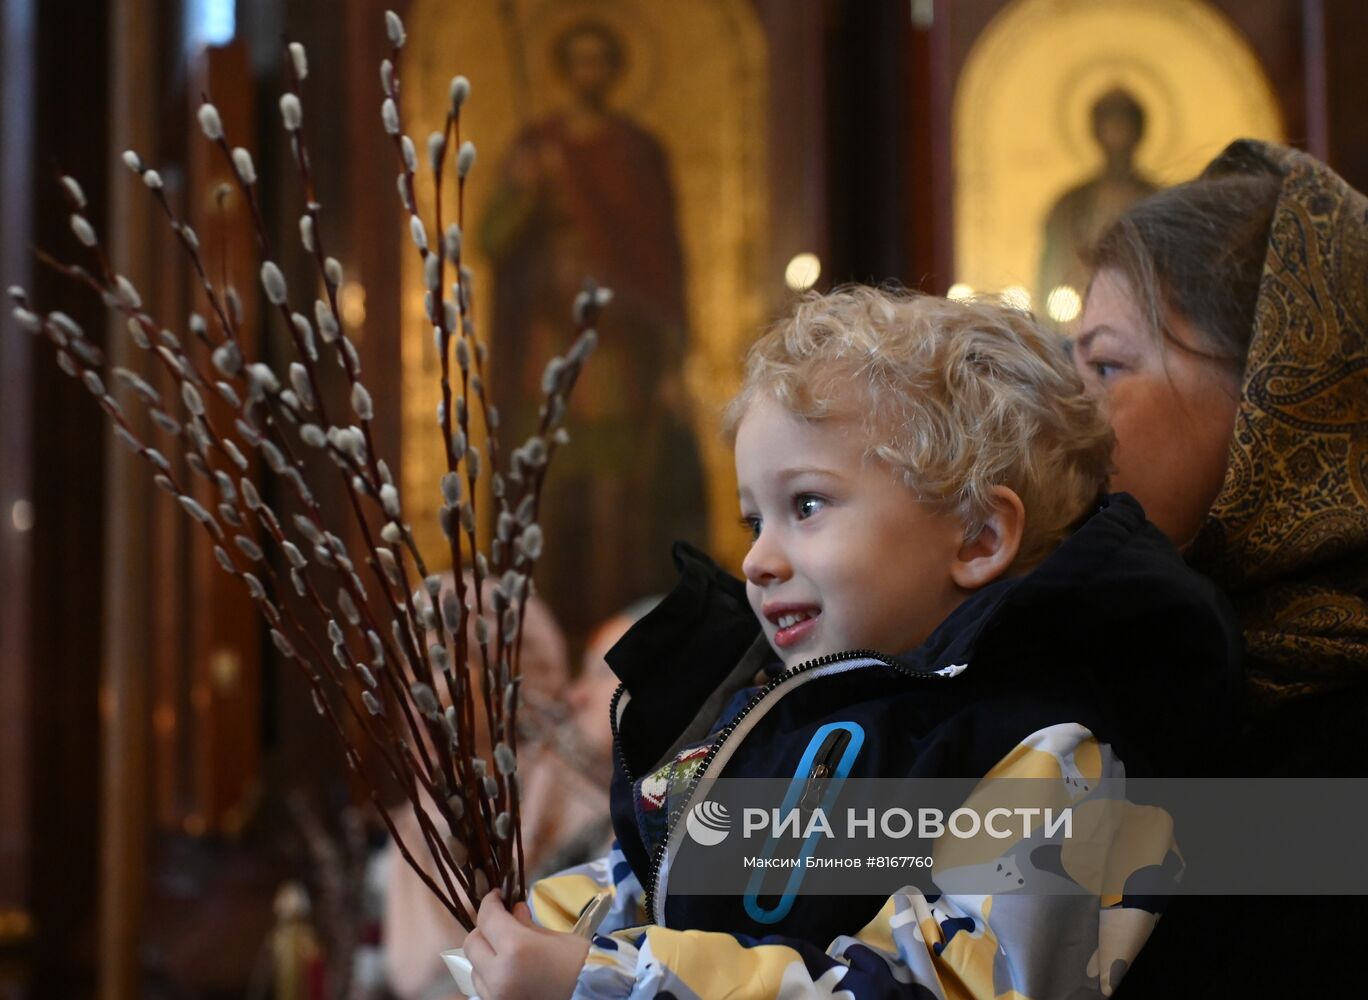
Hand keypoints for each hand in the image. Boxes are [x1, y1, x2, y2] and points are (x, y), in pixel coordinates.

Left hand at [464, 890, 590, 999]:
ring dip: (485, 954)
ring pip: (474, 967)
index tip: (496, 896)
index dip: (490, 902)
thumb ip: (527, 924)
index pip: (488, 918)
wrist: (589, 997)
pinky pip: (483, 987)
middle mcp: (498, 974)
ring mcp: (494, 996)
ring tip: (504, 949)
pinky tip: (507, 969)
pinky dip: (490, 975)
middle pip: (472, 943)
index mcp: (516, 949)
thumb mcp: (555, 938)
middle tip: (501, 922)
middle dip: (484, 928)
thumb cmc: (578, 964)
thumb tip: (513, 910)